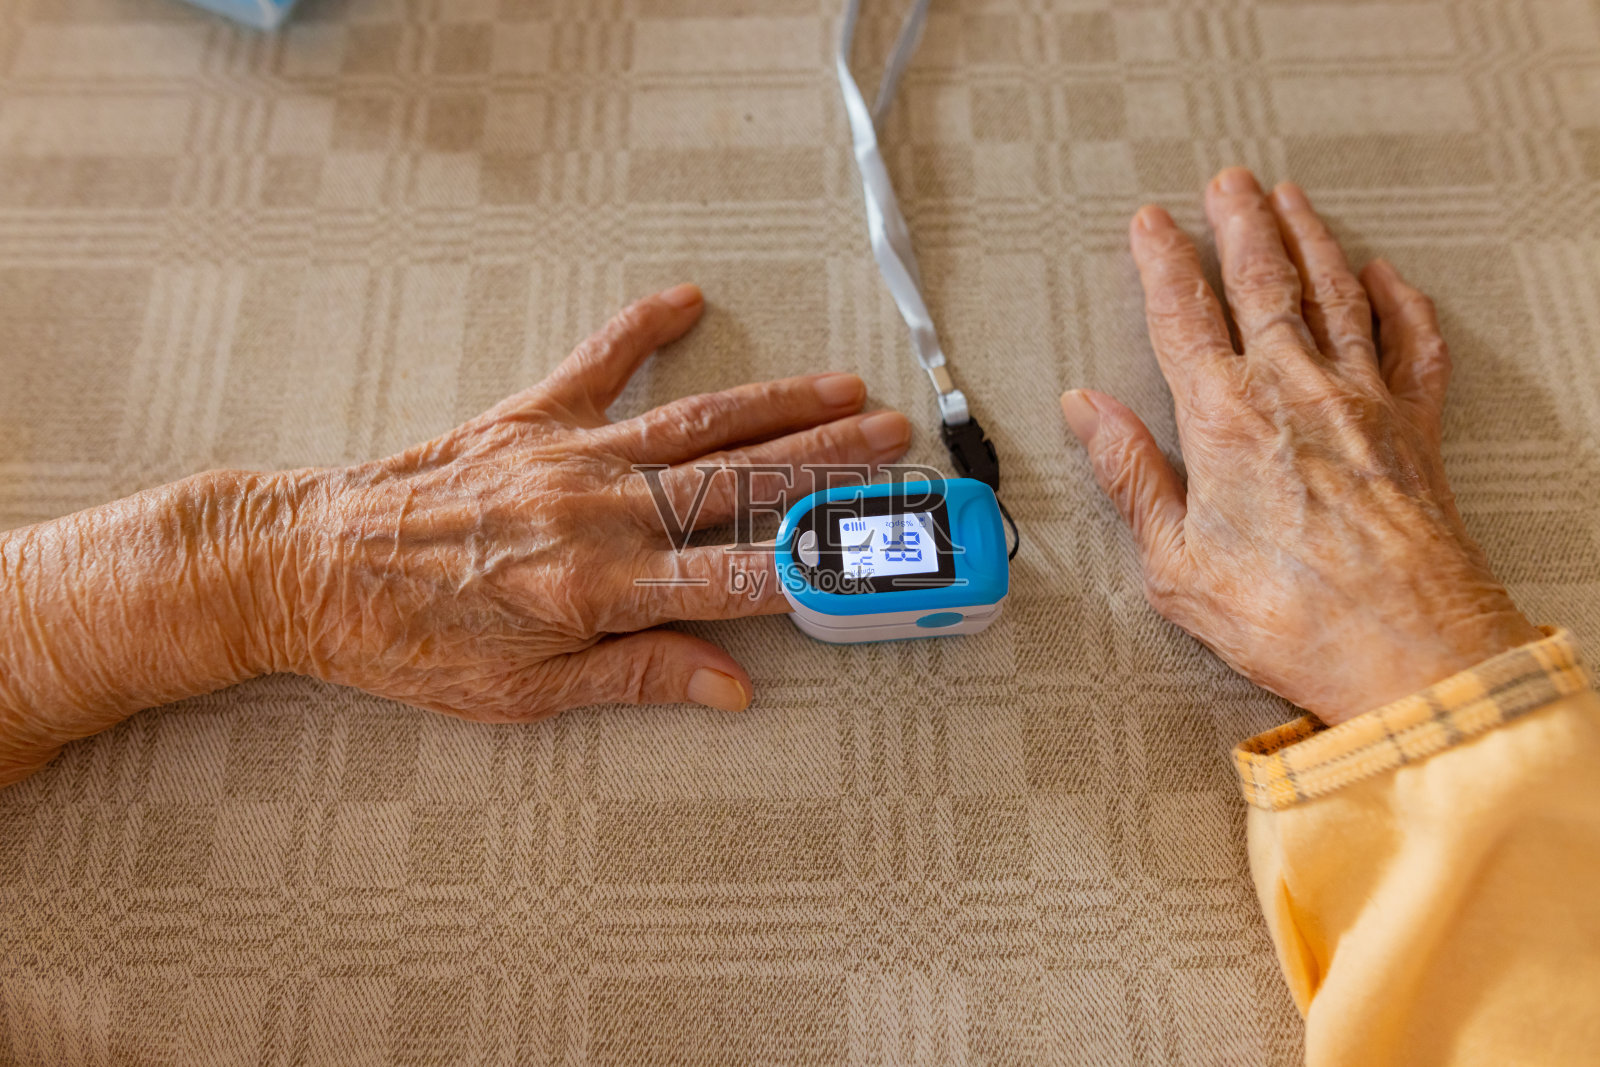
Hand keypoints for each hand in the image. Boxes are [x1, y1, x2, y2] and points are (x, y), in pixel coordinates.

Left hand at [262, 284, 911, 719]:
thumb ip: (637, 681)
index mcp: (602, 589)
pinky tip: (687, 298)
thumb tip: (732, 688)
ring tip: (846, 389)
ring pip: (697, 423)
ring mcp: (567, 456)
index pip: (739, 578)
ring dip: (779, 404)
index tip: (877, 559)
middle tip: (895, 446)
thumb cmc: (408, 642)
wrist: (310, 567)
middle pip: (740, 483)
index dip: (816, 570)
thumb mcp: (523, 695)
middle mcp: (599, 512)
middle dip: (830, 464)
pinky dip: (642, 327)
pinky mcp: (528, 418)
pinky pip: (598, 361)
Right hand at [1060, 168, 1539, 724]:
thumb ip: (1131, 474)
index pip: (1183, 314)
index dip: (1162, 260)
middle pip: (1263, 280)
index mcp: (1227, 419)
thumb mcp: (1174, 561)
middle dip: (1241, 223)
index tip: (1151, 224)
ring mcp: (1364, 401)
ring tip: (1292, 200)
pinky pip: (1412, 340)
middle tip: (1228, 183)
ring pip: (1334, 291)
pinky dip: (1398, 299)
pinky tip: (1384, 276)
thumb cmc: (1291, 617)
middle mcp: (1297, 391)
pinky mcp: (1415, 428)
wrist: (1408, 649)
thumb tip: (1088, 412)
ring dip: (1310, 238)